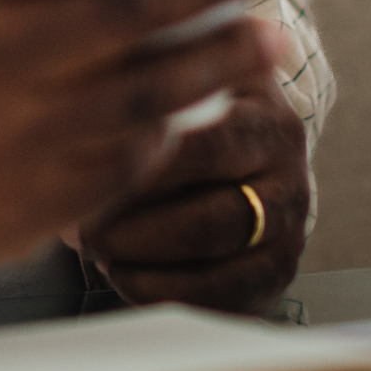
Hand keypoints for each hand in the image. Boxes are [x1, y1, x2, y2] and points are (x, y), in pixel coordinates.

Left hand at [68, 74, 311, 313]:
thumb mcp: (185, 69)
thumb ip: (147, 74)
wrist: (249, 143)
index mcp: (268, 120)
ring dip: (145, 265)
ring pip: (219, 266)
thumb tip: (83, 98)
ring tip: (96, 251)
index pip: (204, 149)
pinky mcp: (275, 277)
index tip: (83, 178)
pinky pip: (223, 301)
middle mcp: (289, 179)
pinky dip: (165, 294)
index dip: (141, 171)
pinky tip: (123, 276)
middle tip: (81, 230)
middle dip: (135, 231)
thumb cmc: (197, 105)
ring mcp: (289, 234)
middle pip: (212, 219)